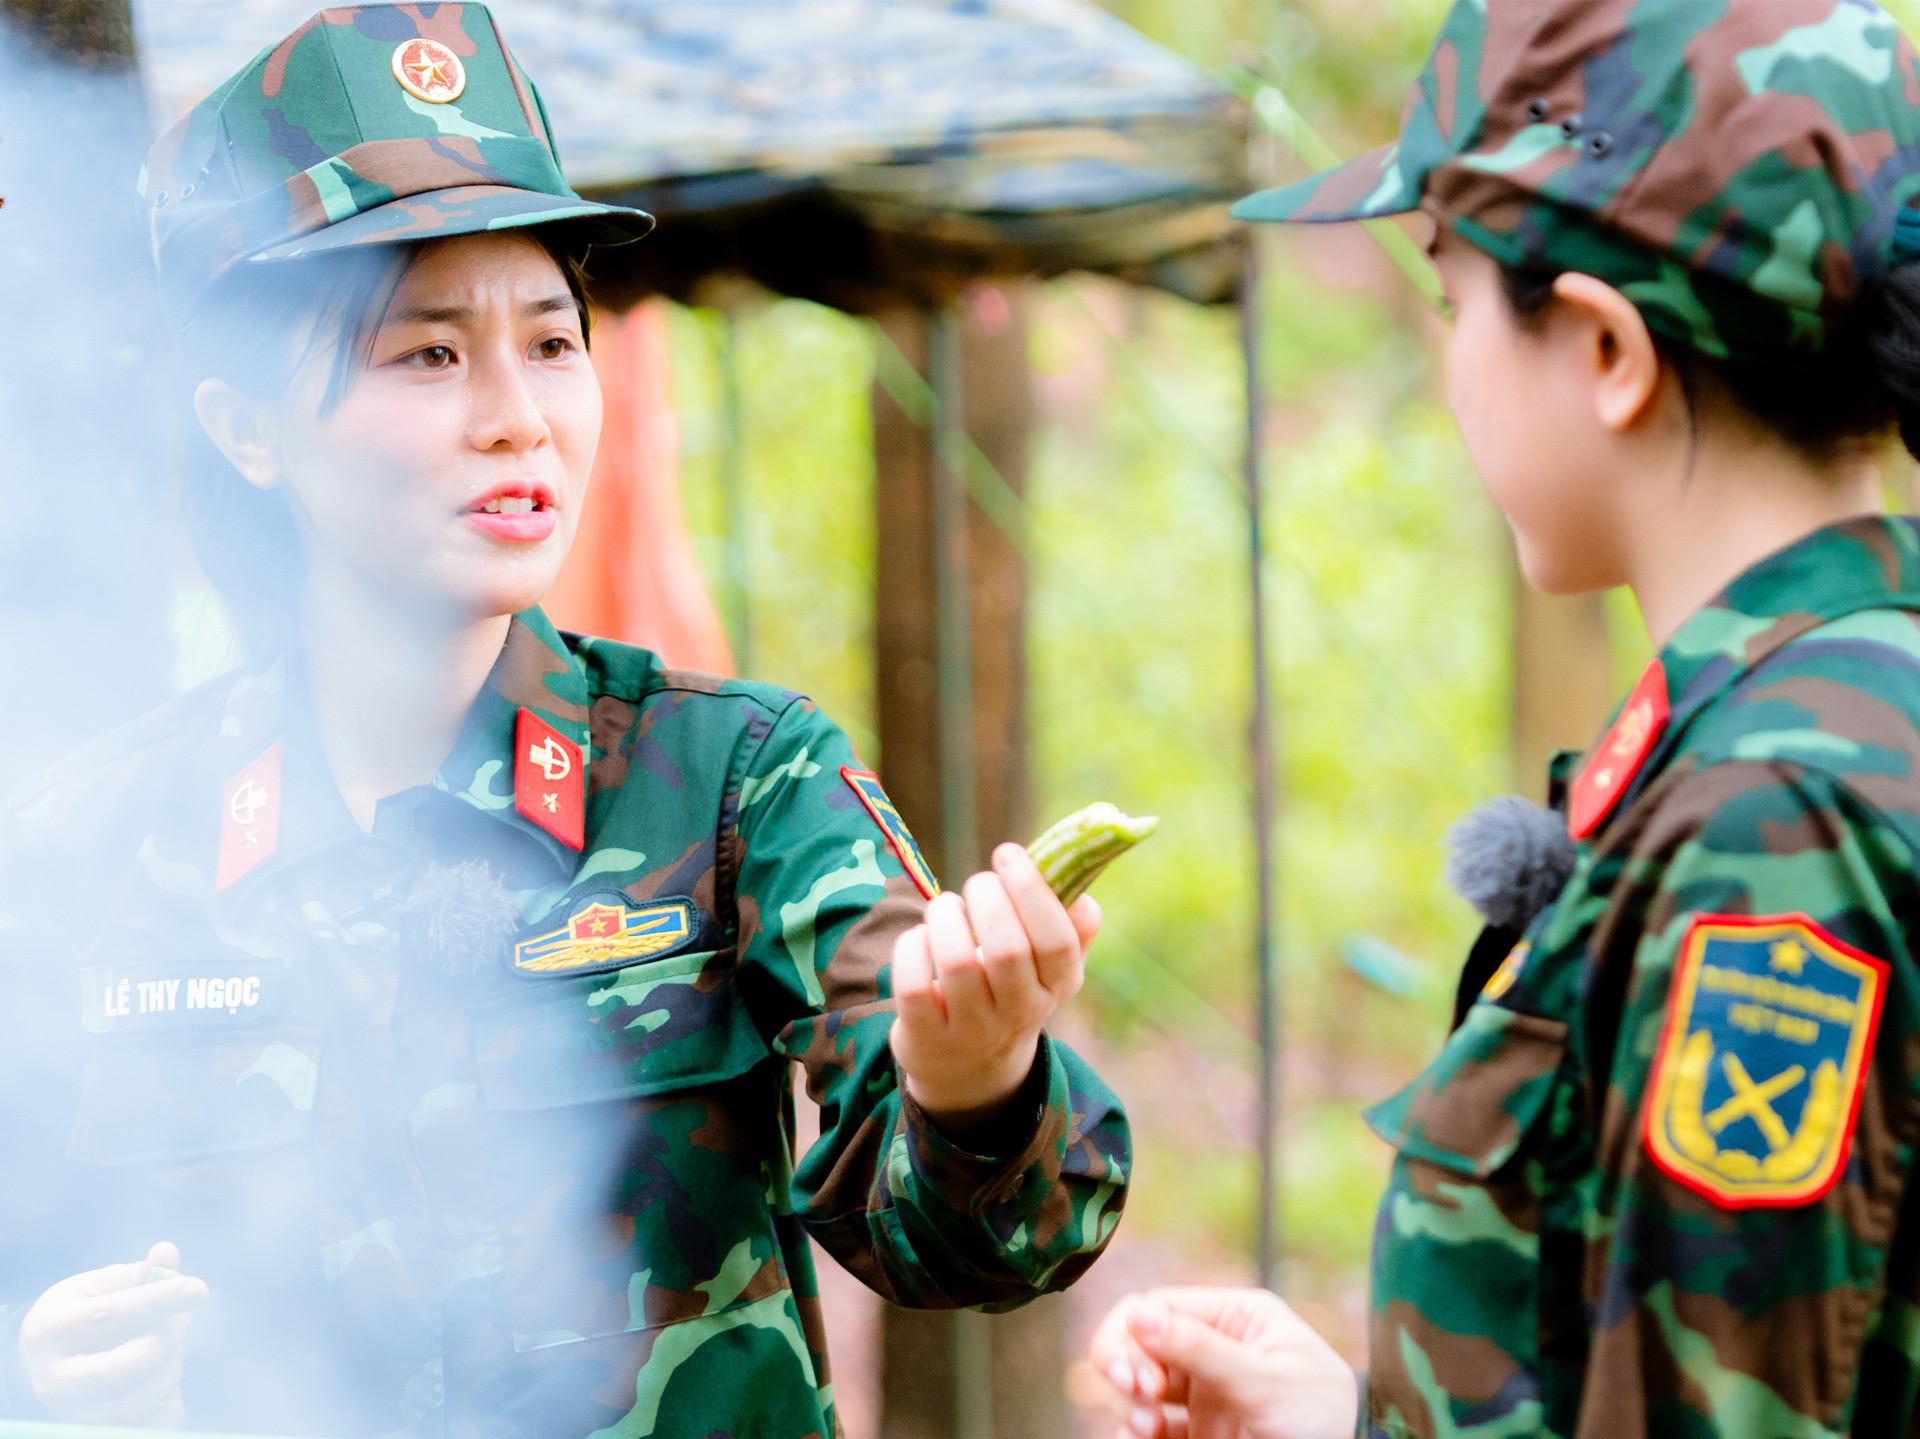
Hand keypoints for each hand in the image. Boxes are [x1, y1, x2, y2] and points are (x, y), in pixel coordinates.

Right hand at [20, 1241, 207, 1428]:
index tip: (197, 1289)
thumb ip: (136, 1273)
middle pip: (116, 1371)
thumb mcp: (99, 1286)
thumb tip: (166, 1253)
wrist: (51, 1361)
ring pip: (133, 1404)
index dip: (157, 1301)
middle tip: (181, 1321)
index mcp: (50, 1331)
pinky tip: (164, 1374)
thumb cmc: (82, 1314)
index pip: (107, 1317)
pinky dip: (170, 1398)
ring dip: (170, 1367)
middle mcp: (53, 1379)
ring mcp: (71, 1413)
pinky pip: (149, 1426)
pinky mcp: (95, 1433)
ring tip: (172, 1345)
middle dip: (164, 1341)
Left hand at [890, 842, 1099, 1129]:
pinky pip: (914, 986)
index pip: (1057, 942)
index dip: (1032, 891)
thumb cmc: (1012, 993)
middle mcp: (1018, 1014)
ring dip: (946, 916)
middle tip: (978, 883)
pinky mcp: (926, 1036)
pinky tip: (920, 938)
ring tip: (946, 908)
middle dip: (986, 899)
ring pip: (957, 963)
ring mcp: (971, 1030)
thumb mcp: (1052, 970)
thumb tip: (1083, 898)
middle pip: (1007, 950)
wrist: (969, 1067)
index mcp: (1056, 987)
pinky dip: (912, 947)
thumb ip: (1073, 930)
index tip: (1008, 854)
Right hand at [1091, 1287, 1358, 1438]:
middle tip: (1136, 1395)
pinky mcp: (1200, 1431)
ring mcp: (1205, 1393)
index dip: (1134, 1336)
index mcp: (1236, 1318)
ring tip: (1146, 1428)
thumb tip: (1137, 1315)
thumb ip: (1203, 1350)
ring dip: (1130, 1403)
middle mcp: (1214, 1349)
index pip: (1160, 1308)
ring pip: (1140, 1385)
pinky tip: (1141, 1437)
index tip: (1137, 1376)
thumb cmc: (1322, 1420)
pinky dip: (1136, 1429)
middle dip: (1127, 1366)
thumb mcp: (1266, 1381)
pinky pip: (1151, 1424)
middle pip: (1141, 1344)